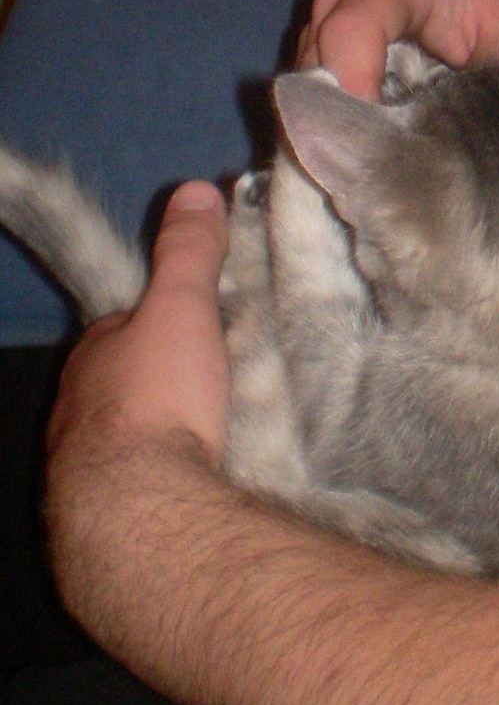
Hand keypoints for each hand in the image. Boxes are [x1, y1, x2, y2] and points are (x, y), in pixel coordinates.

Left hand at [46, 181, 230, 632]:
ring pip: (129, 434)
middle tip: (216, 378)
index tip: (201, 321)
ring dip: (163, 430)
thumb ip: (188, 252)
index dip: (159, 319)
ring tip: (216, 429)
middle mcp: (75, 409)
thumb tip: (196, 188)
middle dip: (162, 377)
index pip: (124, 326)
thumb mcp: (182, 308)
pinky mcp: (103, 516)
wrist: (137, 507)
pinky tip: (197, 479)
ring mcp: (84, 466)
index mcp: (91, 355)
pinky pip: (141, 482)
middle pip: (126, 380)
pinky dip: (167, 474)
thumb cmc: (157, 397)